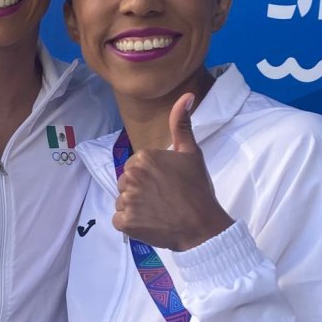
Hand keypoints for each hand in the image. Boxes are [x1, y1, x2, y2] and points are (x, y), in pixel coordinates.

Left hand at [113, 93, 232, 251]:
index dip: (150, 177)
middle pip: (126, 183)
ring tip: (158, 212)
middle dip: (140, 191)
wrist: (202, 226)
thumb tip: (186, 95)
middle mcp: (131, 175)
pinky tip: (150, 223)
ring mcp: (127, 200)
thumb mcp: (191, 153)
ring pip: (122, 201)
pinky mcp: (125, 222)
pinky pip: (120, 220)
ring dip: (135, 208)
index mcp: (143, 157)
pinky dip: (132, 224)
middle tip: (163, 199)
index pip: (136, 167)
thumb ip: (182, 124)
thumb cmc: (197, 189)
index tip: (167, 185)